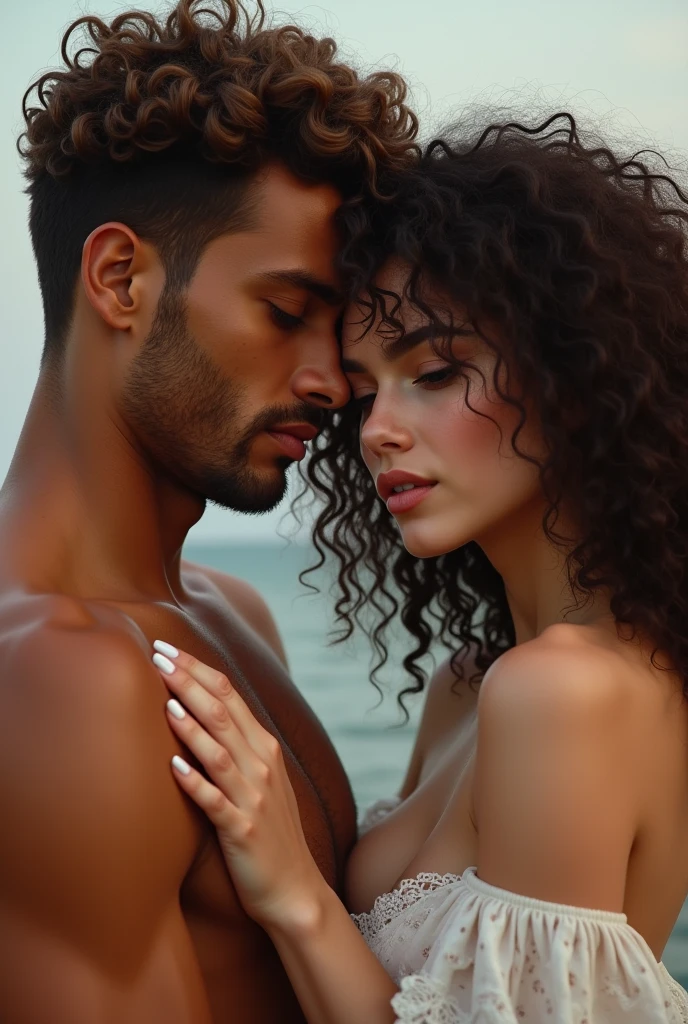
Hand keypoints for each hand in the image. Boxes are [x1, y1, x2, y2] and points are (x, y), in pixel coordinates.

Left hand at [152, 642, 326, 930]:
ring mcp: (253, 797)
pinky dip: (195, 780)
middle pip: (222, 712)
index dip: (198, 669)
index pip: (229, 694)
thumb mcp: (262, 779)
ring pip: (219, 750)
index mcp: (265, 748)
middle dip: (188, 681)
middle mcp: (262, 765)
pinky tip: (173, 764)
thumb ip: (239, 745)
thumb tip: (204, 709)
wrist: (295, 889)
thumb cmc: (270, 832)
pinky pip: (215, 801)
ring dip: (191, 724)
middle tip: (157, 656)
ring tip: (165, 700)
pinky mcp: (242, 830)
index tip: (167, 649)